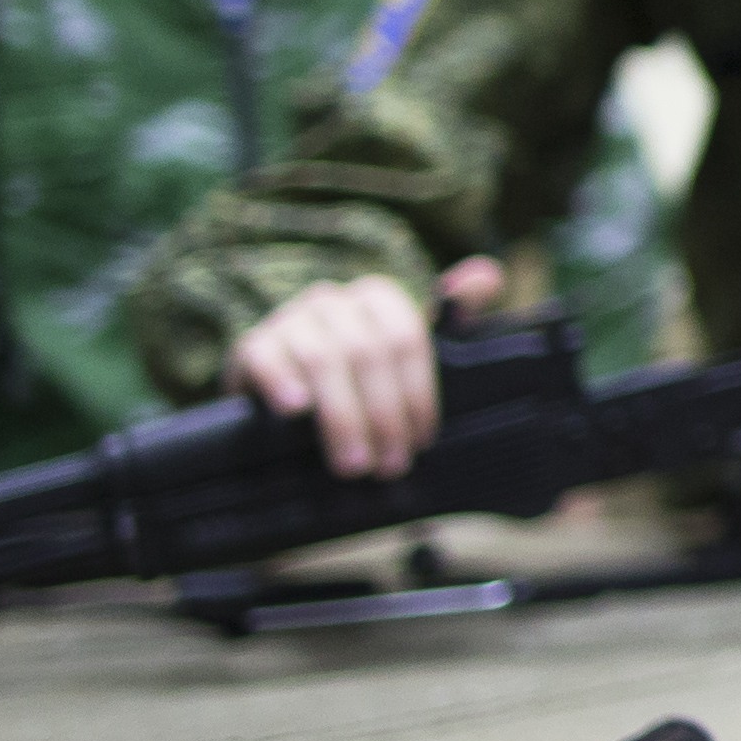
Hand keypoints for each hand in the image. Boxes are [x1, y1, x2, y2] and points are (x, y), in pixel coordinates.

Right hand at [231, 256, 505, 479]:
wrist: (284, 402)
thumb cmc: (359, 384)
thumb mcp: (406, 361)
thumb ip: (452, 322)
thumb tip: (488, 275)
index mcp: (378, 297)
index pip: (407, 338)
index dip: (418, 395)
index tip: (423, 441)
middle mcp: (334, 300)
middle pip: (368, 353)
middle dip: (384, 416)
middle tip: (389, 466)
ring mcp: (290, 318)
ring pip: (323, 359)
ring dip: (343, 417)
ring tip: (353, 464)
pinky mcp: (252, 344)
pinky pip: (266, 357)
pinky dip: (283, 383)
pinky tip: (297, 411)